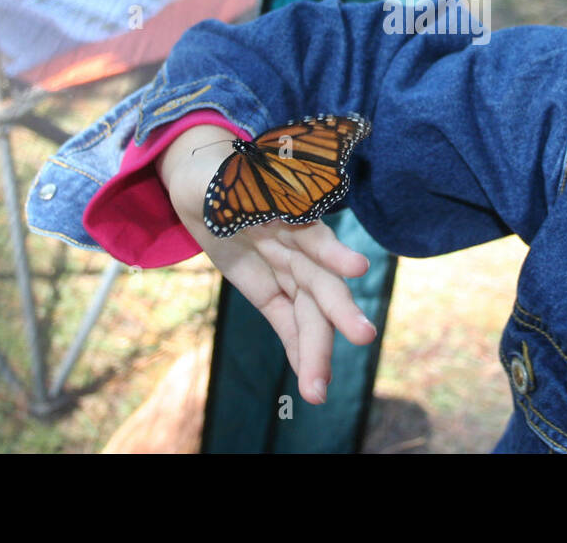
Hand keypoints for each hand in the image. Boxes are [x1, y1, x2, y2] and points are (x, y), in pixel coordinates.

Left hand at [156, 125, 376, 403]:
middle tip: (363, 337)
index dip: (333, 251)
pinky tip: (309, 379)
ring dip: (316, 349)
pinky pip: (286, 321)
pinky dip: (298, 349)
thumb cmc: (215, 175)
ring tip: (318, 391)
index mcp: (287, 212)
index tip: (357, 269)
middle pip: (319, 282)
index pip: (313, 234)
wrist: (203, 186)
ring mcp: (285, 268)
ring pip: (308, 312)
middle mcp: (295, 243)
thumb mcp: (217, 178)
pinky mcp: (268, 289)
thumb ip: (232, 190)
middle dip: (339, 312)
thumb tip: (225, 191)